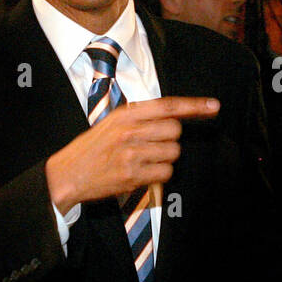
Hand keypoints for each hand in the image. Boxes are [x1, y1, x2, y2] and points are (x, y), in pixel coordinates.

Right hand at [45, 96, 218, 210]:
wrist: (67, 174)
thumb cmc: (93, 148)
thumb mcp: (113, 123)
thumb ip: (141, 117)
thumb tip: (176, 116)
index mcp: (125, 114)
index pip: (167, 105)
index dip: (194, 106)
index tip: (214, 106)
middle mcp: (130, 131)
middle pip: (175, 130)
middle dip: (171, 138)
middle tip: (153, 145)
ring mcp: (131, 154)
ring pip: (173, 153)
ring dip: (165, 158)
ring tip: (144, 160)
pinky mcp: (132, 175)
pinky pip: (165, 173)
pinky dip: (159, 174)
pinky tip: (142, 173)